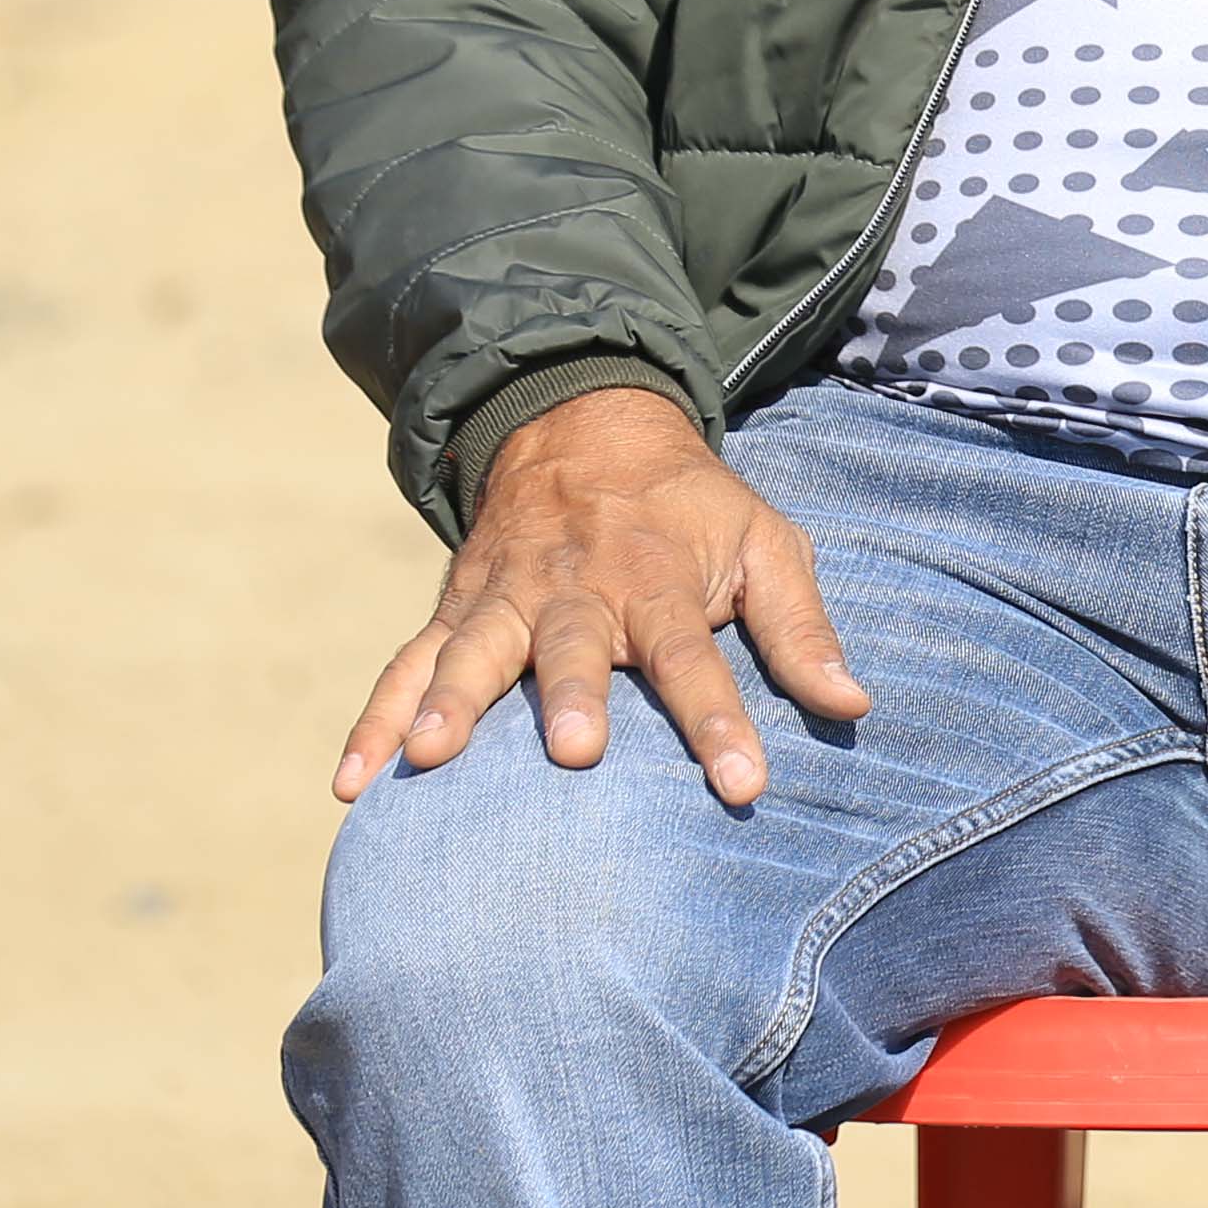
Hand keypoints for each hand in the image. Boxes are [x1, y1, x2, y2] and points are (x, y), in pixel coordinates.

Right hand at [332, 385, 869, 809]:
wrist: (585, 424)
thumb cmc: (690, 509)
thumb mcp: (765, 544)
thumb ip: (802, 629)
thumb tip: (854, 706)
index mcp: (661, 579)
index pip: (696, 657)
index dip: (721, 720)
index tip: (744, 783)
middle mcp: (578, 588)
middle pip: (574, 647)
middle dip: (573, 697)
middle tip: (576, 750)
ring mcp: (507, 598)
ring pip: (474, 652)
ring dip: (449, 703)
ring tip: (426, 759)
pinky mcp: (457, 609)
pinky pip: (407, 664)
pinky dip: (374, 719)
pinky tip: (352, 782)